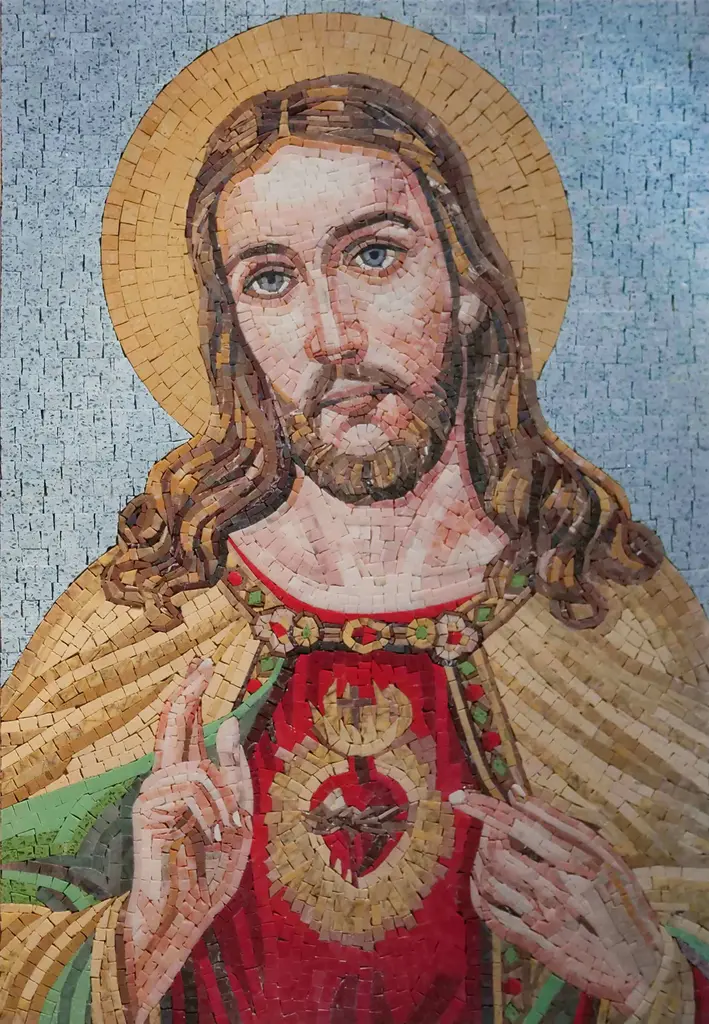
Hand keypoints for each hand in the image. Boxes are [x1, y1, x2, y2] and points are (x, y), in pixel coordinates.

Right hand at [124, 658, 252, 1022]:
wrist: (187, 916)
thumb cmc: (212, 873)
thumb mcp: (239, 816)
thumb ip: (234, 772)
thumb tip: (226, 722)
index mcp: (193, 779)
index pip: (190, 728)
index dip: (194, 694)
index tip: (202, 663)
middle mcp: (170, 780)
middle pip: (173, 723)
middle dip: (189, 691)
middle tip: (202, 661)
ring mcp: (154, 793)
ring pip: (199, 768)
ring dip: (225, 800)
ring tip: (228, 832)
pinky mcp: (145, 809)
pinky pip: (190, 788)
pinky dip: (212, 811)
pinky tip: (213, 835)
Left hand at [451, 787, 662, 1015]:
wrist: (641, 965)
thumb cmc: (624, 901)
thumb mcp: (607, 855)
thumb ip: (562, 824)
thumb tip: (518, 794)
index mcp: (576, 861)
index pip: (518, 825)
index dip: (485, 808)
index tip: (460, 796)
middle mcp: (557, 889)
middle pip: (497, 851)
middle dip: (482, 830)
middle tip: (483, 820)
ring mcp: (541, 918)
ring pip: (490, 879)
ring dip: (479, 857)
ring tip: (487, 846)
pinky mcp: (533, 944)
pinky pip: (491, 913)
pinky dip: (478, 891)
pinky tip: (482, 878)